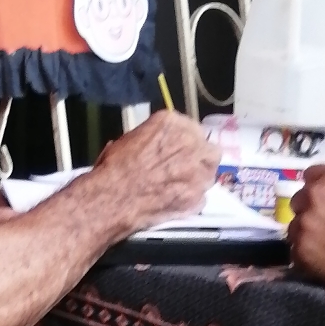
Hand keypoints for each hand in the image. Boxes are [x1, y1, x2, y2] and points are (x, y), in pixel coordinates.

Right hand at [88, 110, 217, 230]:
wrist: (114, 198)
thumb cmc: (115, 167)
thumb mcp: (131, 138)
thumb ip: (154, 137)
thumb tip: (157, 144)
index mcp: (173, 124)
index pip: (191, 128)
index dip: (186, 141)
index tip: (178, 149)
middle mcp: (192, 144)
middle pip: (208, 149)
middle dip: (200, 157)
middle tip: (185, 167)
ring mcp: (199, 173)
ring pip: (210, 173)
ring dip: (199, 178)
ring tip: (181, 185)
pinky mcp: (198, 198)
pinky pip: (201, 197)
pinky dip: (192, 200)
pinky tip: (177, 201)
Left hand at [287, 165, 324, 296]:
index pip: (310, 176)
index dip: (319, 189)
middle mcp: (314, 197)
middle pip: (299, 200)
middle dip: (310, 211)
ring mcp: (304, 225)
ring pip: (295, 226)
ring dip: (307, 234)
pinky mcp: (301, 251)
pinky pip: (296, 250)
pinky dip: (308, 255)